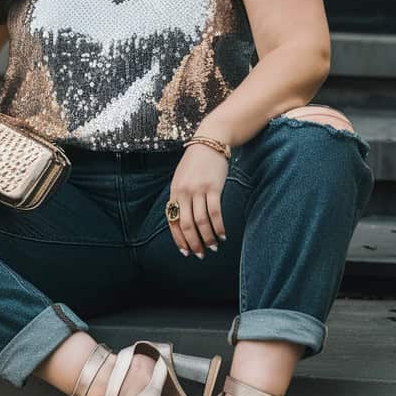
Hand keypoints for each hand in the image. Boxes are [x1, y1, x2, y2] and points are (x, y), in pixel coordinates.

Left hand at [167, 143, 227, 258]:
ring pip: (201, 222)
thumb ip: (181, 196)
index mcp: (174, 191)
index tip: (186, 252)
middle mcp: (184, 192)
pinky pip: (215, 213)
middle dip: (193, 243)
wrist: (210, 140)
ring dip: (208, 238)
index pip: (172, 221)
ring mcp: (198, 190)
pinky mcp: (213, 187)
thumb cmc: (197, 162)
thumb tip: (183, 219)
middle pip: (186, 225)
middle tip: (200, 254)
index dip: (179, 239)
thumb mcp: (182, 178)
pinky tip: (223, 235)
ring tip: (214, 247)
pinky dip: (219, 227)